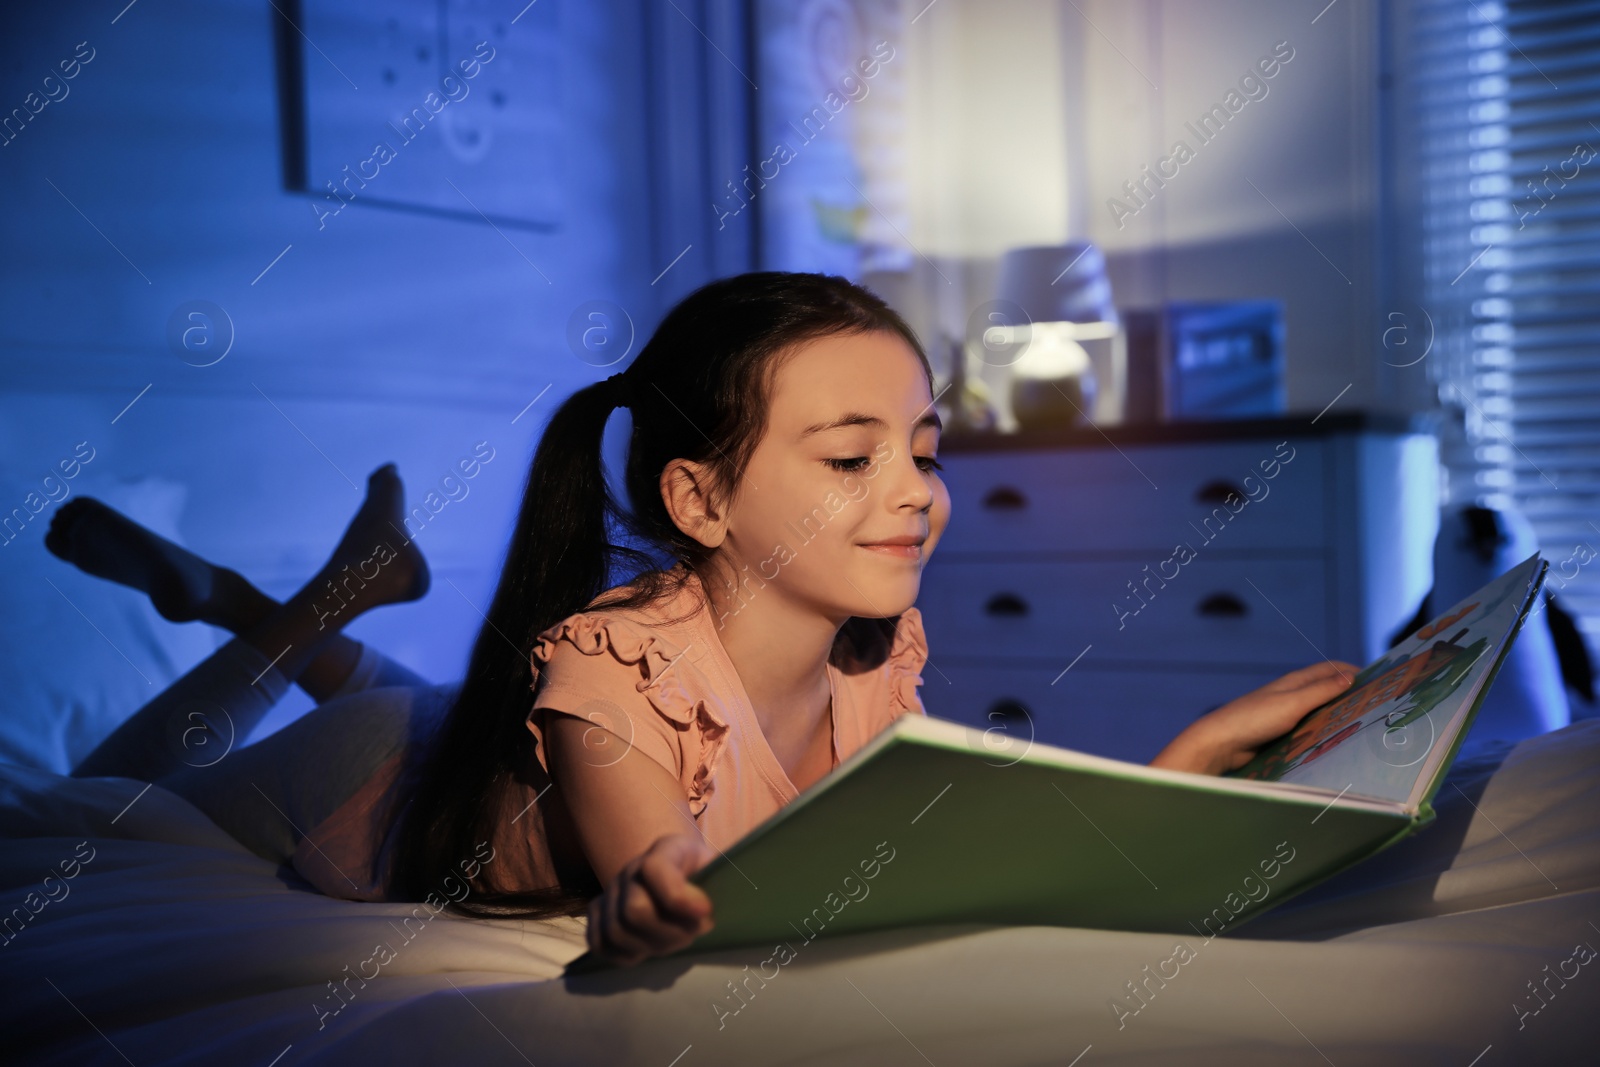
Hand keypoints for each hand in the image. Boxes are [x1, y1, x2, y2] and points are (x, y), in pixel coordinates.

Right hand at [586, 833, 715, 965]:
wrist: (682, 872)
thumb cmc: (706, 874)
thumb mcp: (719, 869)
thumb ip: (716, 885)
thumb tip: (704, 912)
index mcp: (666, 850)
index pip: (655, 868)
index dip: (678, 898)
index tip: (706, 914)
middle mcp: (631, 868)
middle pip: (634, 910)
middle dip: (669, 932)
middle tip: (693, 933)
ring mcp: (611, 891)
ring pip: (617, 931)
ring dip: (651, 947)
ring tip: (674, 941)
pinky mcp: (599, 912)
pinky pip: (598, 942)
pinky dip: (624, 954)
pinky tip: (647, 949)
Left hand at [1149, 660, 1361, 775]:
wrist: (1221, 744)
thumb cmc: (1253, 719)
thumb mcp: (1291, 703)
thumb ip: (1320, 691)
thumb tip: (1350, 677)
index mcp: (1294, 682)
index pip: (1330, 670)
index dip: (1354, 671)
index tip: (1381, 680)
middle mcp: (1291, 696)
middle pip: (1328, 692)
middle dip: (1351, 697)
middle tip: (1380, 709)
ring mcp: (1286, 716)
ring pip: (1320, 714)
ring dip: (1339, 718)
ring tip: (1366, 729)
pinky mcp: (1281, 735)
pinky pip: (1310, 732)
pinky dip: (1324, 734)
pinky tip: (1338, 745)